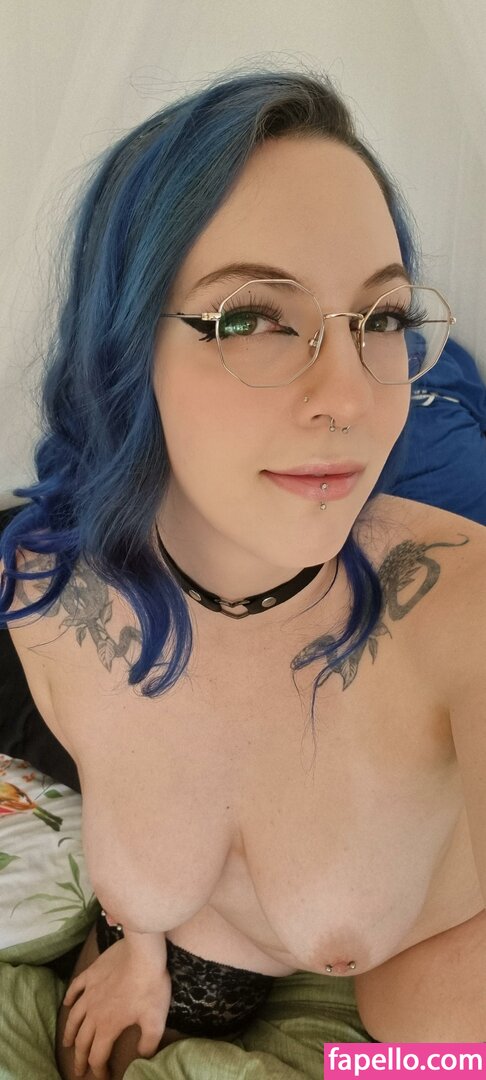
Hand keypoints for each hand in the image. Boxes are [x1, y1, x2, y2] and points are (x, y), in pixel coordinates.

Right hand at [62, 935, 170, 1078]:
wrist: (143, 953)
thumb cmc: (151, 987)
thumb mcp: (156, 1021)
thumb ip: (148, 1043)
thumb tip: (143, 1057)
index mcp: (108, 1026)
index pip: (97, 1056)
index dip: (99, 1070)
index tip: (102, 1077)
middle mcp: (93, 1012)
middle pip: (82, 1041)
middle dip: (80, 1059)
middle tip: (78, 1070)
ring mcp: (90, 992)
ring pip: (74, 1017)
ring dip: (70, 1033)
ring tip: (67, 1043)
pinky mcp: (91, 974)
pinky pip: (75, 988)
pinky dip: (69, 997)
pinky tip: (67, 1003)